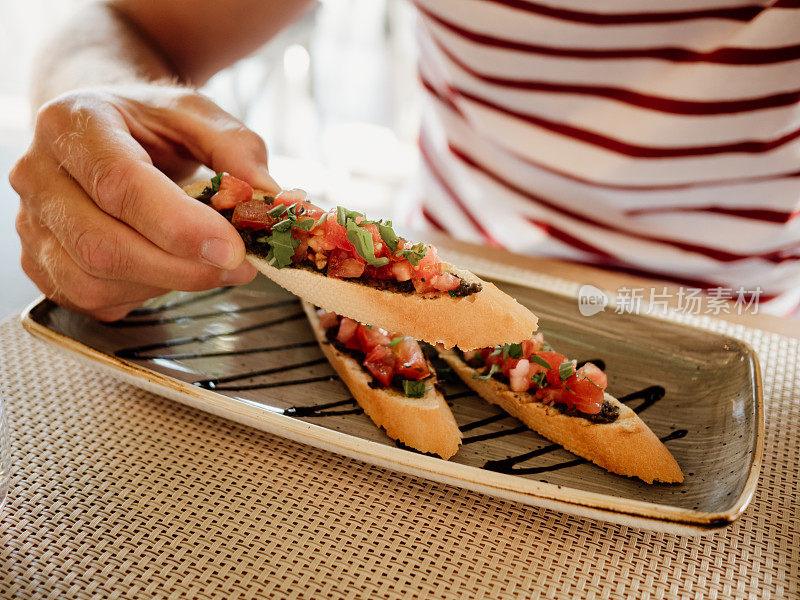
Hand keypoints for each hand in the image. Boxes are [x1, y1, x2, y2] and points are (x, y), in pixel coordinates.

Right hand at [9, 83, 278, 320]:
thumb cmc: (146, 123)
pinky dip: (141, 294)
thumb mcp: (195, 115)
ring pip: (93, 281)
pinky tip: (169, 270)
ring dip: (166, 285)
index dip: (180, 227)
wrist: (99, 129)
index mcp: (73, 123)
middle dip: (181, 269)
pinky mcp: (40, 261)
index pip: (120, 185)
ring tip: (210, 266)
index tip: (232, 248)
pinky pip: (90, 299)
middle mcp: (38, 173)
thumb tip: (267, 195)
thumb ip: (234, 147)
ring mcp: (32, 222)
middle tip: (237, 266)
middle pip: (103, 245)